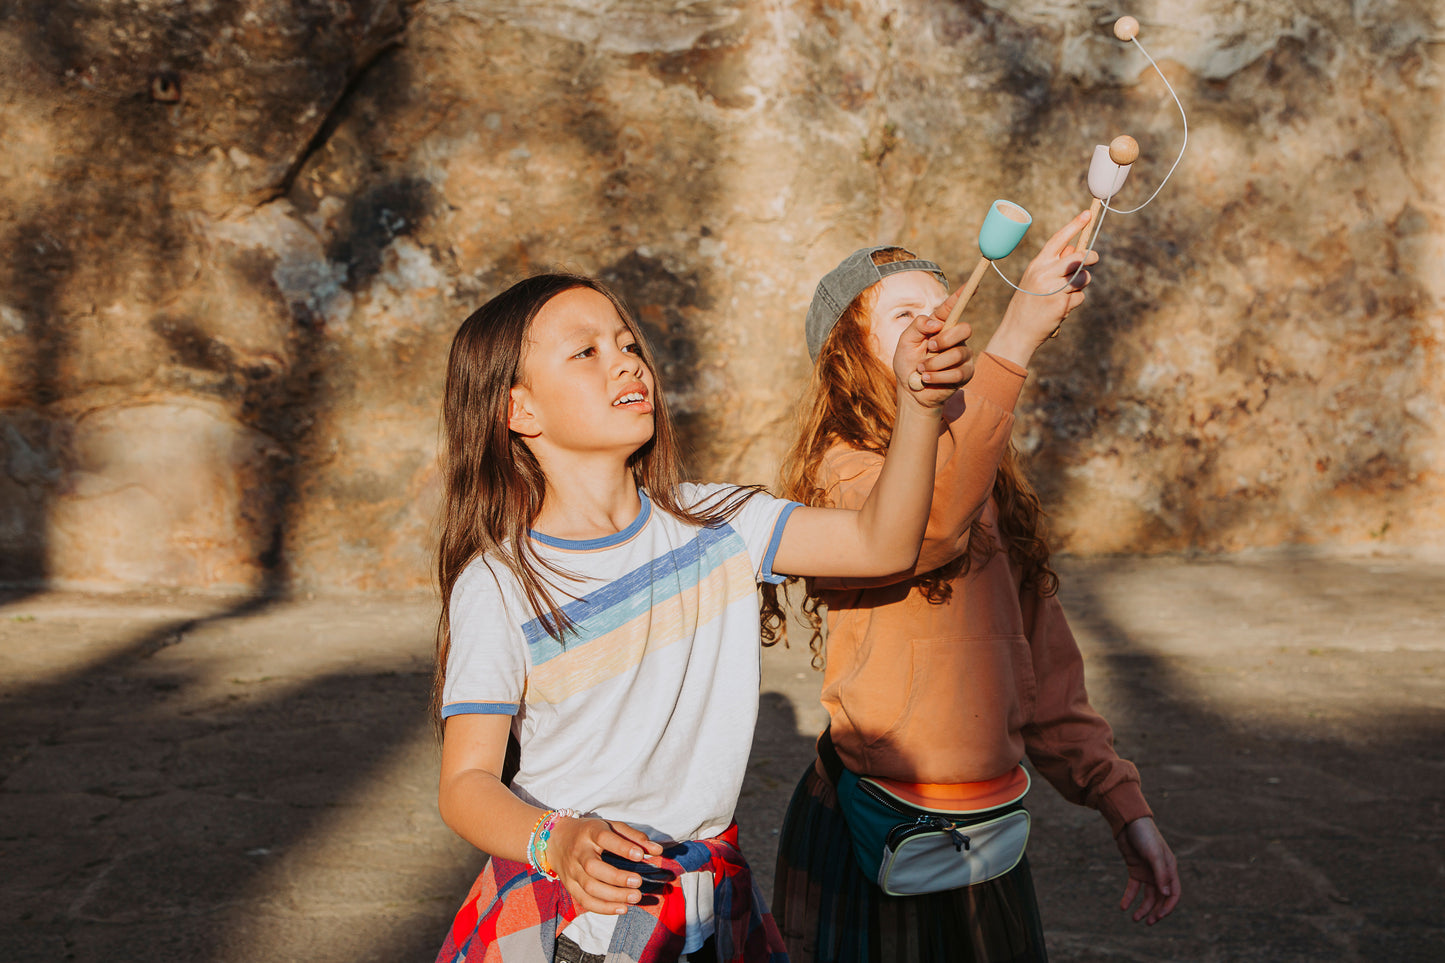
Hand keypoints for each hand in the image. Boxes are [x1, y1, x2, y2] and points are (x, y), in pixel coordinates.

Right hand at [544, 816, 664, 915]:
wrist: (556, 839)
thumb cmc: (591, 832)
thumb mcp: (612, 827)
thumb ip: (635, 837)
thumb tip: (658, 851)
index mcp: (590, 832)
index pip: (605, 838)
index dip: (622, 847)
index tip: (640, 856)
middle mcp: (579, 852)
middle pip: (593, 867)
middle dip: (617, 878)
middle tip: (638, 883)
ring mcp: (572, 871)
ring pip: (589, 887)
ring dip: (612, 896)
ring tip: (635, 898)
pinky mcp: (569, 886)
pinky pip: (584, 901)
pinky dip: (603, 908)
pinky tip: (622, 908)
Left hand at [893, 288, 974, 408]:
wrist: (911, 392)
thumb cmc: (907, 364)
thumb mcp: (905, 342)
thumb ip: (917, 326)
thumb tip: (937, 323)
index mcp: (939, 326)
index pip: (952, 308)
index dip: (963, 295)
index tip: (973, 284)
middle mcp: (954, 338)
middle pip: (964, 328)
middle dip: (945, 340)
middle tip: (929, 348)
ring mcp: (963, 355)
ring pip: (958, 353)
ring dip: (934, 364)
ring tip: (922, 370)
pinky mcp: (966, 372)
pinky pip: (958, 372)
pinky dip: (938, 377)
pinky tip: (928, 379)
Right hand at [988, 211, 1100, 367]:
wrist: (1017, 332)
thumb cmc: (1028, 304)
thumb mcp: (1036, 280)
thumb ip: (1054, 265)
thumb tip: (1075, 249)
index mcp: (1037, 265)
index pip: (1058, 240)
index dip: (1074, 225)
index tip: (1087, 214)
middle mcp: (1044, 273)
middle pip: (1078, 257)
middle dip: (1090, 257)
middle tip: (1094, 259)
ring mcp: (1053, 288)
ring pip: (1082, 278)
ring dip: (1081, 286)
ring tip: (1066, 295)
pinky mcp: (1061, 303)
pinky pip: (1079, 297)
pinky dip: (1074, 302)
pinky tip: (1061, 309)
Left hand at [1115, 816, 1180, 923]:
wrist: (1128, 822)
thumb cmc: (1145, 835)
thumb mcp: (1153, 855)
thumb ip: (1160, 874)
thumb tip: (1166, 894)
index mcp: (1169, 869)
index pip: (1173, 893)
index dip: (1168, 907)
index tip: (1159, 916)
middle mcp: (1160, 873)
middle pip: (1160, 898)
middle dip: (1155, 911)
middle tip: (1147, 922)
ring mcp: (1147, 872)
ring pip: (1147, 896)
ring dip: (1142, 908)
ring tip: (1135, 919)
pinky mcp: (1135, 870)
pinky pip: (1133, 888)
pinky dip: (1129, 897)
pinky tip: (1123, 906)